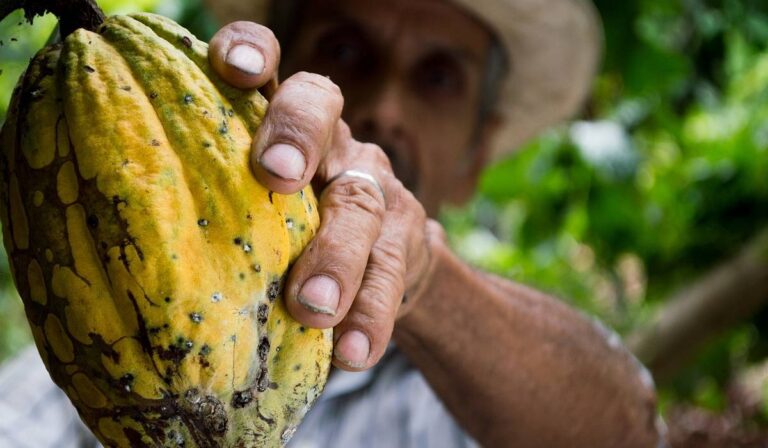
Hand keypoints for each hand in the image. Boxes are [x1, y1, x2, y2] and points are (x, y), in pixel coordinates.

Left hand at [209, 22, 440, 370]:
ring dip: (336, 256)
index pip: (269, 66)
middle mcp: (332, 140)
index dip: (252, 52)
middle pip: (321, 108)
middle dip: (297, 135)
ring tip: (312, 307)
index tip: (231, 68)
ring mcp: (374, 186)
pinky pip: (391, 275)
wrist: (382, 263)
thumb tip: (113, 244)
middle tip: (274, 175)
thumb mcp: (254, 208)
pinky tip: (354, 353)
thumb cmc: (290, 234)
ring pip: (361, 203)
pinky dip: (371, 315)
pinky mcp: (406, 240)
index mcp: (282, 122)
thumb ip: (212, 205)